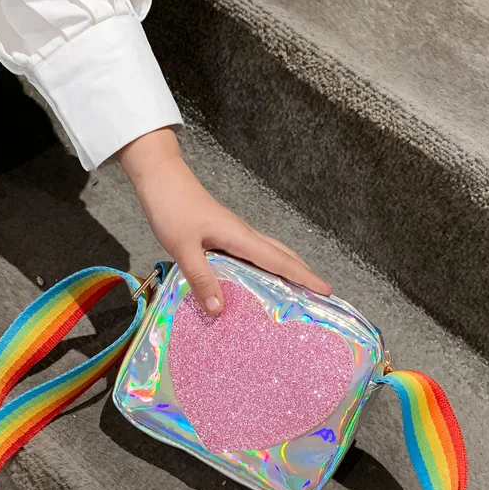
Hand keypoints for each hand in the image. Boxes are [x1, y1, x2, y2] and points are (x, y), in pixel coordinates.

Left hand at [118, 128, 331, 313]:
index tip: (326, 290)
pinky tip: (258, 280)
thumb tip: (219, 310)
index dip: (304, 277)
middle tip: (319, 296)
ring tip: (296, 292)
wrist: (162, 180)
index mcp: (241, 238)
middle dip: (303, 275)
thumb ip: (201, 278)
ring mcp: (235, 234)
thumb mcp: (183, 248)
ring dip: (287, 271)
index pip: (280, 261)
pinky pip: (253, 255)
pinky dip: (265, 267)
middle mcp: (244, 235)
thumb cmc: (172, 209)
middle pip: (283, 256)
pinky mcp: (225, 235)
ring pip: (270, 254)